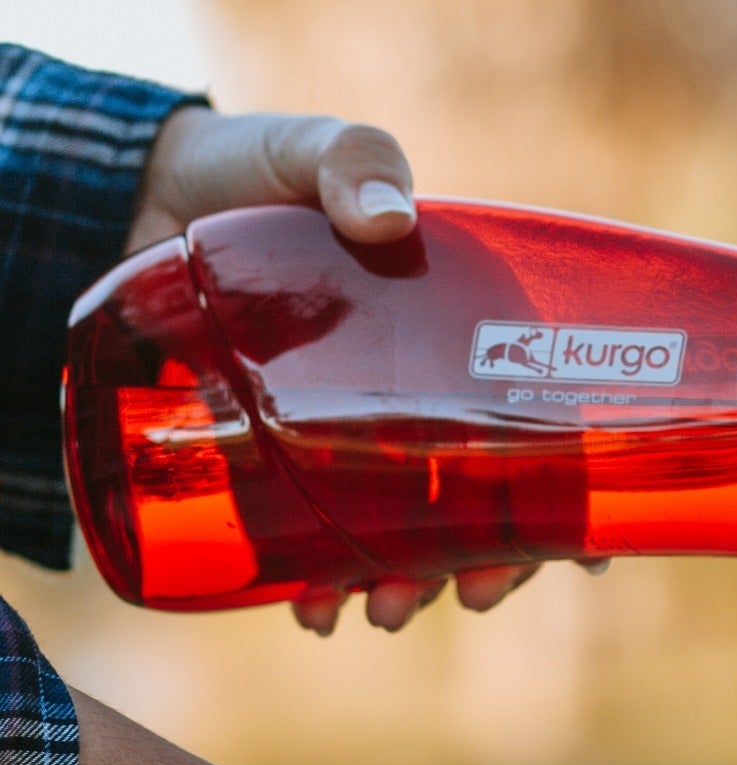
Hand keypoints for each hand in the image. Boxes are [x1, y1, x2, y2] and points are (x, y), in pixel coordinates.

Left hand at [126, 106, 580, 633]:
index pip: (548, 419)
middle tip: (475, 595)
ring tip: (382, 613)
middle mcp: (419, 392)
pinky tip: (309, 607)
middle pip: (489, 498)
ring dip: (412, 585)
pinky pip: (316, 539)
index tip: (584, 555)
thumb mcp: (308, 151)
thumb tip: (387, 219)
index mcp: (460, 327)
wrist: (125, 196)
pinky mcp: (272, 459)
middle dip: (494, 562)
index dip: (577, 493)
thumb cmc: (245, 168)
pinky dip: (321, 583)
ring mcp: (346, 432)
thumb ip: (351, 162)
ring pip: (409, 534)